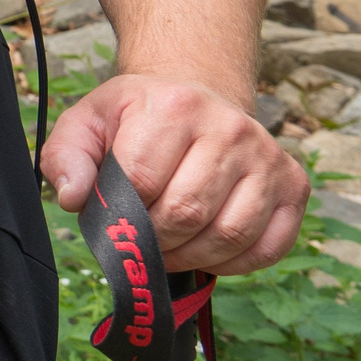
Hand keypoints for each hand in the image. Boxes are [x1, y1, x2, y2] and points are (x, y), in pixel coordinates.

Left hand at [43, 72, 307, 273]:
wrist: (193, 97)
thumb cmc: (135, 118)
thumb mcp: (87, 124)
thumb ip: (66, 158)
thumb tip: (73, 199)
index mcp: (174, 105)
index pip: (142, 181)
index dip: (122, 213)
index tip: (115, 217)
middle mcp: (230, 127)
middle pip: (186, 213)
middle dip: (154, 239)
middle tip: (141, 238)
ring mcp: (268, 156)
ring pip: (229, 235)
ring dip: (191, 256)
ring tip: (169, 246)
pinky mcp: (294, 184)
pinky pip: (268, 248)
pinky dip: (233, 263)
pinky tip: (207, 249)